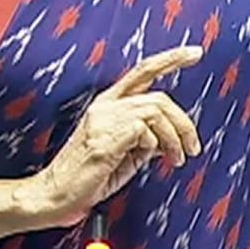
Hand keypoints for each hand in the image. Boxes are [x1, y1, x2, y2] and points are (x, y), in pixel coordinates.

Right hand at [22, 45, 203, 227]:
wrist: (54, 196)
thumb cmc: (85, 178)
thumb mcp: (124, 155)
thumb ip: (145, 141)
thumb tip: (168, 139)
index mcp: (108, 104)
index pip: (144, 71)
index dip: (171, 59)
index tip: (195, 52)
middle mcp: (106, 106)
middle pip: (159, 97)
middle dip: (184, 122)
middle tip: (193, 146)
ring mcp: (103, 120)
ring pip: (156, 111)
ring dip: (174, 137)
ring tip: (177, 158)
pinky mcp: (104, 138)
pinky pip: (144, 129)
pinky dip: (156, 144)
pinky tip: (152, 158)